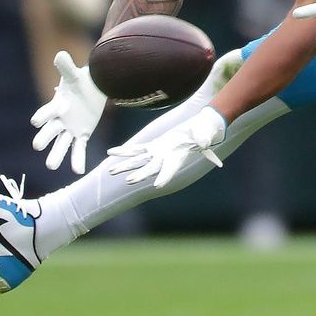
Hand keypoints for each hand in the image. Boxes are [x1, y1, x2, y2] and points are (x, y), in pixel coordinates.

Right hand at [31, 52, 107, 173]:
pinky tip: (78, 171)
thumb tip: (60, 55)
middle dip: (45, 138)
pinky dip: (77, 160)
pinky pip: (78, 148)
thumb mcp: (75, 75)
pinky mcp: (82, 134)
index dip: (42, 116)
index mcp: (57, 106)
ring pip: (61, 144)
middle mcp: (60, 120)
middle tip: (38, 146)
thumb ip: (67, 67)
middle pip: (50, 131)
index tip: (36, 122)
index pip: (47, 112)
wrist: (93, 88)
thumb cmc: (81, 81)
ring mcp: (70, 129)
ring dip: (57, 154)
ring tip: (51, 166)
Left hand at [107, 108, 225, 187]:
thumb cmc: (203, 133)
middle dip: (139, 174)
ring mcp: (157, 153)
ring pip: (138, 160)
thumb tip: (204, 141)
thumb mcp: (204, 135)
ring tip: (111, 172)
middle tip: (129, 181)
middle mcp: (165, 158)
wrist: (198, 130)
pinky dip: (124, 151)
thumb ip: (202, 139)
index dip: (165, 176)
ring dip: (124, 166)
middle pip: (150, 168)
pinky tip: (111, 152)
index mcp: (178, 157)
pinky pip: (136, 149)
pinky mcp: (153, 146)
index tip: (158, 185)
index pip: (171, 169)